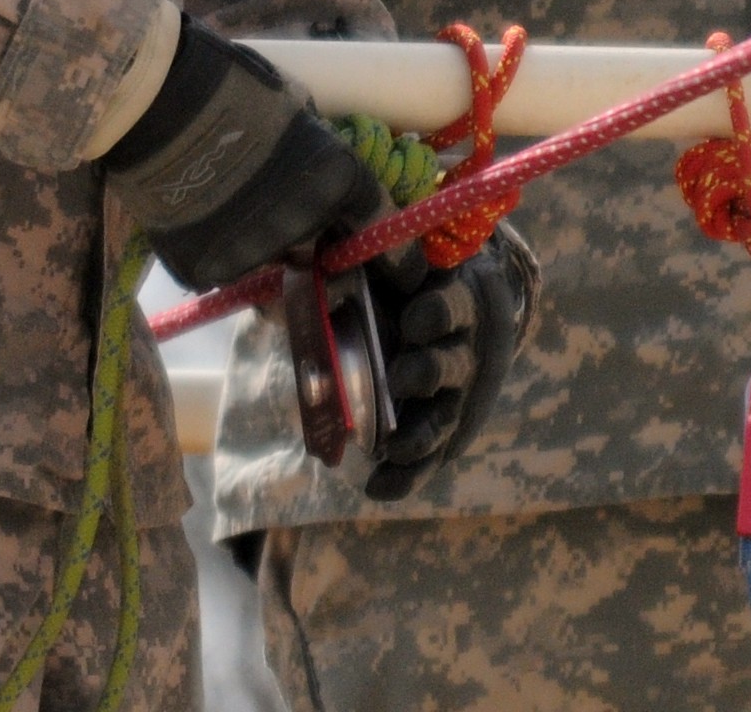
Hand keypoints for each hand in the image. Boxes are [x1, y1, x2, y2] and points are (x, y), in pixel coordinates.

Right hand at [100, 19, 388, 290]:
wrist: (153, 103)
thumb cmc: (230, 86)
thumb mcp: (295, 106)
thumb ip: (316, 145)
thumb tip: (321, 158)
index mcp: (336, 181)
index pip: (378, 223)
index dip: (390, 245)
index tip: (398, 263)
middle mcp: (304, 225)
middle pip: (318, 244)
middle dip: (311, 235)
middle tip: (282, 205)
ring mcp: (253, 253)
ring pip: (268, 257)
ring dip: (261, 239)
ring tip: (228, 199)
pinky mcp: (205, 269)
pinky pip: (222, 265)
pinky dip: (216, 247)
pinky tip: (196, 214)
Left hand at [360, 225, 539, 499]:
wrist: (455, 302)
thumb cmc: (405, 277)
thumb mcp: (388, 260)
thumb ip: (350, 260)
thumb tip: (290, 263)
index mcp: (453, 300)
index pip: (452, 307)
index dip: (436, 315)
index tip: (414, 318)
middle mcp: (460, 349)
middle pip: (449, 366)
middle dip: (427, 372)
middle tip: (401, 378)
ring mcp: (454, 392)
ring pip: (442, 418)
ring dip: (418, 435)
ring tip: (393, 448)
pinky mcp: (444, 425)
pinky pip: (429, 457)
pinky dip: (406, 476)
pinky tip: (378, 490)